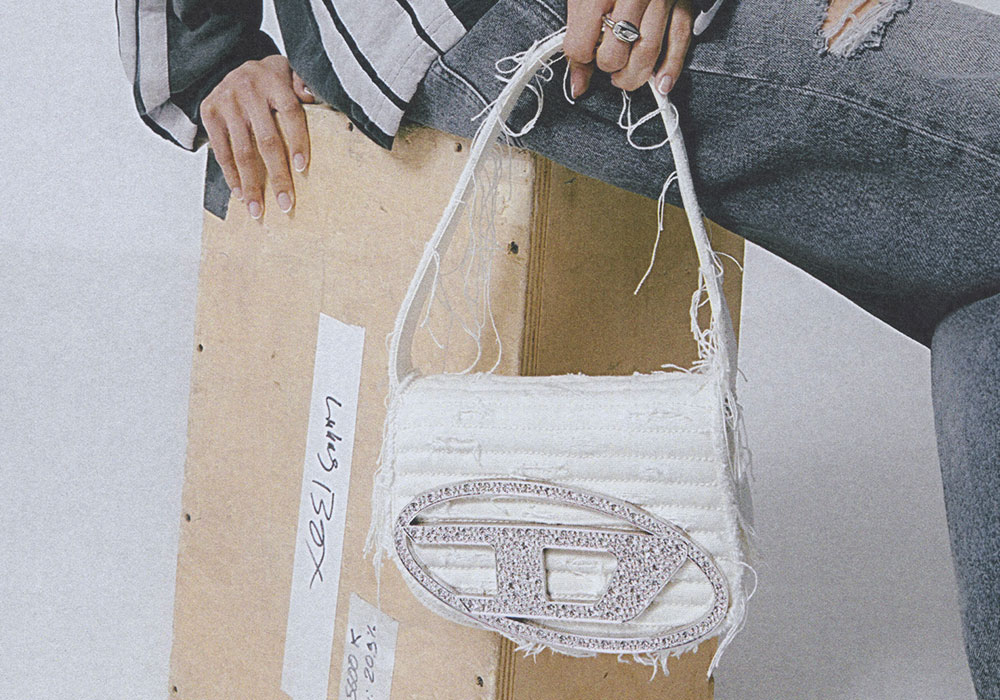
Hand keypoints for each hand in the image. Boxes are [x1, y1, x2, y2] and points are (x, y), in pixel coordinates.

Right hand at [200, 55, 314, 218]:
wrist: (227, 66)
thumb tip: (313, 97)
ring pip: (242, 151)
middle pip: (267, 140)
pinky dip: (231, 174)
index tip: (302, 168)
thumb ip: (303, 82)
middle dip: (277, 176)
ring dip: (251, 184)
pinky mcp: (210, 113)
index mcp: (274, 81)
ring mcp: (227, 102)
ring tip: (258, 210)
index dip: (297, 141)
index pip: (290, 114)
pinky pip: (221, 150)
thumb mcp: (288, 71)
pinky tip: (240, 193)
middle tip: (285, 204)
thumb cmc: (268, 78)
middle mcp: (249, 90)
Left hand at [564, 0, 692, 97]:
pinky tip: (662, 83)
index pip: (582, 47)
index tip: (586, 57)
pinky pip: (679, 39)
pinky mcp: (682, 1)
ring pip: (647, 53)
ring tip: (625, 77)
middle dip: (610, 70)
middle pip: (615, 54)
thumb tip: (578, 85)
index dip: (581, 60)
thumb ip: (578, 40)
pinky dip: (671, 67)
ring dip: (635, 76)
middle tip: (609, 69)